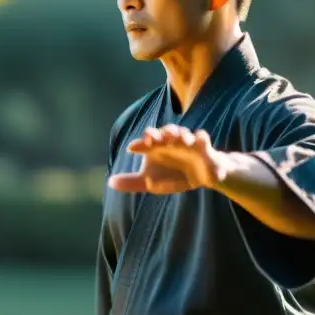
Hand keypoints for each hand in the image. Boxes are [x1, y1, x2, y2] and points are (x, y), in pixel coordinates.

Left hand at [107, 125, 227, 193]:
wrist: (201, 177)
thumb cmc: (173, 175)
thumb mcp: (151, 182)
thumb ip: (132, 182)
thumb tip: (110, 182)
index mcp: (158, 147)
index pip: (147, 140)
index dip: (140, 143)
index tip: (132, 148)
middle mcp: (172, 141)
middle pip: (165, 132)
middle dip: (160, 133)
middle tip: (154, 139)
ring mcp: (188, 143)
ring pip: (183, 133)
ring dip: (179, 134)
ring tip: (176, 139)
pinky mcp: (204, 148)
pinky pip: (203, 140)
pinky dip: (202, 138)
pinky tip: (200, 139)